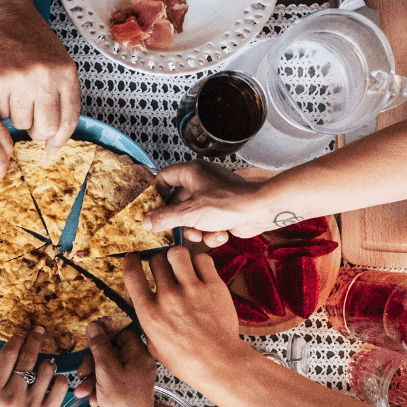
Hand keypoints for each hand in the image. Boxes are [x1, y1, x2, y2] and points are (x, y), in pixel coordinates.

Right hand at [0, 5, 79, 150]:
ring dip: (16, 115)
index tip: (52, 147)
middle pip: (45, 127)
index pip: (69, 119)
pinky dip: (0, 106)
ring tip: (15, 93)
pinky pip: (0, 112)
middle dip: (37, 131)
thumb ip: (61, 93)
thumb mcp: (58, 62)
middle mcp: (46, 77)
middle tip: (30, 121)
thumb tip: (56, 135)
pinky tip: (2, 87)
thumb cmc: (30, 39)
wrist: (4, 14)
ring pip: (21, 123)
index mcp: (66, 73)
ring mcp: (21, 79)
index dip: (60, 139)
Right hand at [0, 327, 68, 406]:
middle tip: (41, 330)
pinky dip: (60, 381)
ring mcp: (28, 406)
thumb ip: (1, 379)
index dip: (18, 339)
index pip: (6, 355)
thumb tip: (16, 347)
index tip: (24, 332)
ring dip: (50, 366)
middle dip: (36, 338)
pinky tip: (55, 385)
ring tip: (46, 374)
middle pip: (26, 356)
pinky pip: (60, 384)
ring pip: (47, 368)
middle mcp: (8, 397)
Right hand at [74, 322, 156, 406]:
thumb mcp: (106, 370)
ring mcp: (134, 376)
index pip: (122, 332)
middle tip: (82, 371)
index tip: (89, 336)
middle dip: (93, 362)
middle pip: (112, 350)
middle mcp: (139, 363)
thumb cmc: (123, 403)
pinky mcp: (127, 388)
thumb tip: (94, 326)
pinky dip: (98, 387)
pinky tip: (91, 398)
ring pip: (108, 366)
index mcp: (140, 355)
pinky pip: (110, 379)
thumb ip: (99, 346)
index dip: (105, 332)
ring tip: (81, 391)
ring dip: (92, 377)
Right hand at [125, 249, 247, 387]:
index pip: (132, 275)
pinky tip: (201, 273)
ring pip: (177, 253)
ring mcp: (191, 290)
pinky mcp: (213, 287)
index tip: (133, 258)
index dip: (131, 261)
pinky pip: (202, 259)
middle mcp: (168, 298)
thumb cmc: (187, 360)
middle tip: (166, 269)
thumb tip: (144, 307)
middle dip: (159, 261)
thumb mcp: (154, 346)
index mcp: (149, 313)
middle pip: (156, 259)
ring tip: (183, 266)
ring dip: (178, 257)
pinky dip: (200, 262)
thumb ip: (147, 323)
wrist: (219, 364)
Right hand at [142, 161, 265, 247]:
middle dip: (178, 220)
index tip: (150, 207)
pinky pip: (209, 224)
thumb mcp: (189, 213)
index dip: (156, 192)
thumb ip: (164, 218)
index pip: (165, 176)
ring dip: (195, 230)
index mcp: (192, 172)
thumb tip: (146, 221)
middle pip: (178, 202)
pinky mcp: (224, 211)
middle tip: (171, 231)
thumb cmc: (228, 203)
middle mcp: (202, 182)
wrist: (259, 211)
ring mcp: (214, 197)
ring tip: (201, 234)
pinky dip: (212, 232)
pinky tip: (220, 234)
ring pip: (193, 216)